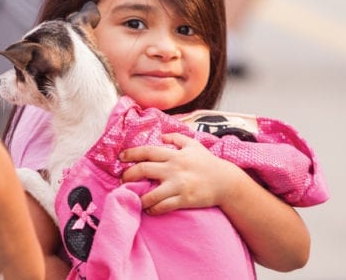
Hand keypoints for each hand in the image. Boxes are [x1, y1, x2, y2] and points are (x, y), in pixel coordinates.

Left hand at [120, 133, 240, 214]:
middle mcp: (174, 169)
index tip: (120, 157)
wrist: (225, 182)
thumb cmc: (207, 163)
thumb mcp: (193, 145)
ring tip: (134, 199)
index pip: (148, 151)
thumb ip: (176, 138)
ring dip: (139, 198)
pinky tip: (149, 210)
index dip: (131, 153)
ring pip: (151, 193)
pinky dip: (153, 209)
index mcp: (174, 155)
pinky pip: (163, 206)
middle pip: (144, 170)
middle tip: (121, 181)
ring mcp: (178, 185)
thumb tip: (161, 136)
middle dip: (128, 175)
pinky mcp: (184, 200)